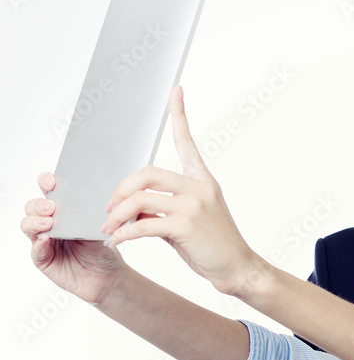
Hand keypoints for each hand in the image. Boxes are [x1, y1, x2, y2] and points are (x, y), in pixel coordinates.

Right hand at [22, 174, 127, 305]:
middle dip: (39, 204)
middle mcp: (51, 223)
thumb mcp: (99, 228)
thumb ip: (89, 214)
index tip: (51, 182)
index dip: (46, 183)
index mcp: (64, 211)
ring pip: (28, 225)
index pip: (49, 191)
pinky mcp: (43, 258)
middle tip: (51, 207)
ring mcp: (45, 240)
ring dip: (35, 222)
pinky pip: (36, 250)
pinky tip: (46, 240)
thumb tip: (87, 197)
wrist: (108, 276)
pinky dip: (39, 244)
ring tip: (48, 223)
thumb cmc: (103, 250)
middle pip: (33, 207)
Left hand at [103, 86, 264, 296]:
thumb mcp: (188, 222)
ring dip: (117, 214)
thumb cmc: (214, 247)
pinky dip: (124, 233)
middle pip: (145, 173)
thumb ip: (162, 209)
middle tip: (110, 208)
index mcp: (202, 181)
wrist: (238, 268)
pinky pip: (142, 224)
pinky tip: (118, 240)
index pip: (187, 142)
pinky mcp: (187, 224)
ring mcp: (194, 204)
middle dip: (120, 191)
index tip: (176, 91)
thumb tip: (131, 209)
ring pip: (139, 199)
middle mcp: (199, 187)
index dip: (180, 114)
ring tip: (110, 228)